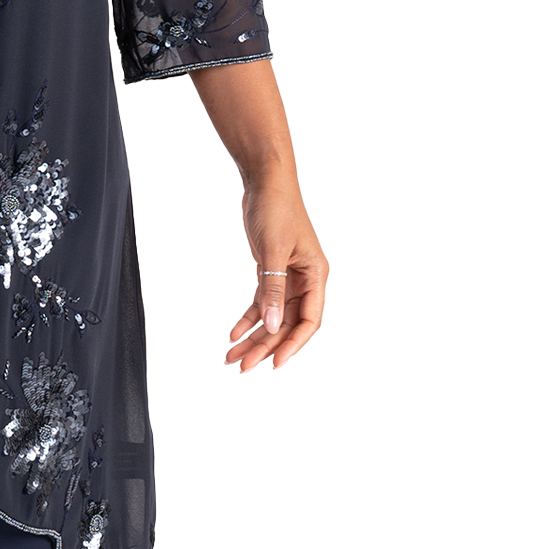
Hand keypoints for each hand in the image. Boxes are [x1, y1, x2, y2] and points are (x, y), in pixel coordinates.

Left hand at [225, 179, 327, 371]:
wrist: (265, 182)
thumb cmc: (277, 208)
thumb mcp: (273, 252)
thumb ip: (272, 289)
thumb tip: (270, 325)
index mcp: (316, 275)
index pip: (309, 321)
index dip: (293, 344)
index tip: (274, 363)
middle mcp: (305, 280)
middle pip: (287, 323)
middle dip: (265, 346)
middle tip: (243, 366)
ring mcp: (288, 277)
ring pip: (272, 316)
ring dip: (253, 337)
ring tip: (232, 356)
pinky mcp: (271, 271)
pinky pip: (261, 302)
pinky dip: (248, 318)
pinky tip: (233, 333)